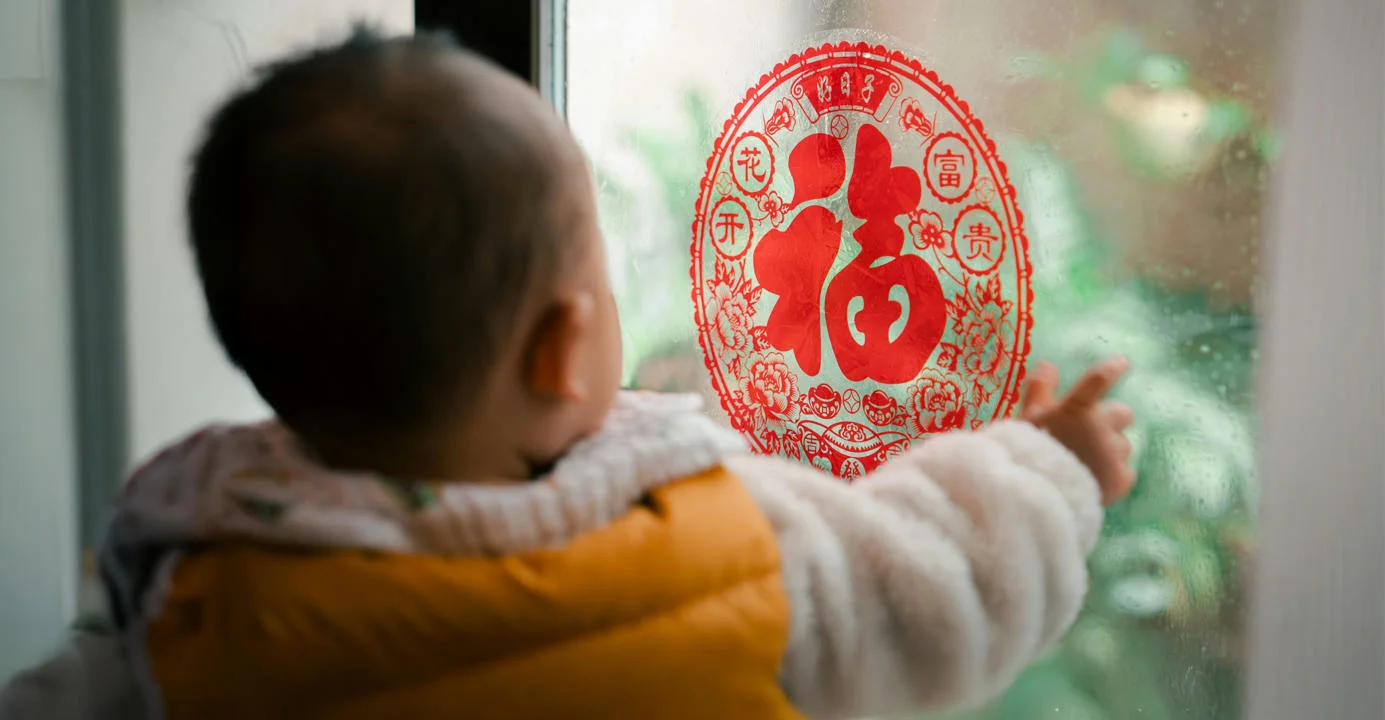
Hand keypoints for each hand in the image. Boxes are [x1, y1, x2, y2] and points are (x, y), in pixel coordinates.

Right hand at [1021, 357, 1135, 505]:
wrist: (1037, 497)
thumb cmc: (1027, 454)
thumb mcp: (1028, 419)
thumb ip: (1039, 390)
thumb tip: (1047, 364)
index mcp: (1076, 410)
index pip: (1098, 380)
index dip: (1112, 369)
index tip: (1123, 362)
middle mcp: (1100, 427)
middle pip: (1123, 413)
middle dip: (1112, 420)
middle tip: (1093, 433)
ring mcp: (1113, 454)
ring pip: (1122, 445)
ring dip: (1109, 450)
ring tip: (1086, 465)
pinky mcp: (1122, 478)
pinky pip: (1124, 472)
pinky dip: (1112, 476)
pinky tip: (1094, 481)